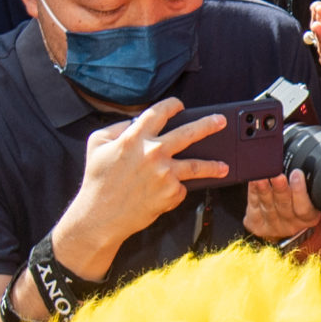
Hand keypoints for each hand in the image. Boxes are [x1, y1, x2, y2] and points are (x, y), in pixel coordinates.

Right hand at [51, 99, 225, 279]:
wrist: (100, 216)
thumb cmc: (97, 180)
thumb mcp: (97, 144)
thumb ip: (117, 128)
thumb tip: (135, 121)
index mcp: (134, 137)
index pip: (159, 112)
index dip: (172, 105)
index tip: (180, 105)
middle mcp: (153, 152)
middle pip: (189, 133)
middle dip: (208, 124)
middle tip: (221, 121)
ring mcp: (164, 173)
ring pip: (197, 165)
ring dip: (213, 165)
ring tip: (224, 166)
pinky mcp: (171, 192)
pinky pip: (180, 187)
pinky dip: (175, 189)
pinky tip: (167, 193)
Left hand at [244, 169, 320, 242]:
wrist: (280, 221)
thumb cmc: (296, 202)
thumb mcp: (309, 195)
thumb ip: (307, 183)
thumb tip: (300, 163)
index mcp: (308, 217)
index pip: (304, 208)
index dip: (300, 191)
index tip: (296, 173)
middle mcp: (291, 224)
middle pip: (284, 206)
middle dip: (280, 189)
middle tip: (277, 175)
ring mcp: (273, 226)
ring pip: (267, 206)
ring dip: (264, 190)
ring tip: (262, 177)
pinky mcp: (257, 224)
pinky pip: (254, 206)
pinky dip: (253, 192)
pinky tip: (254, 181)